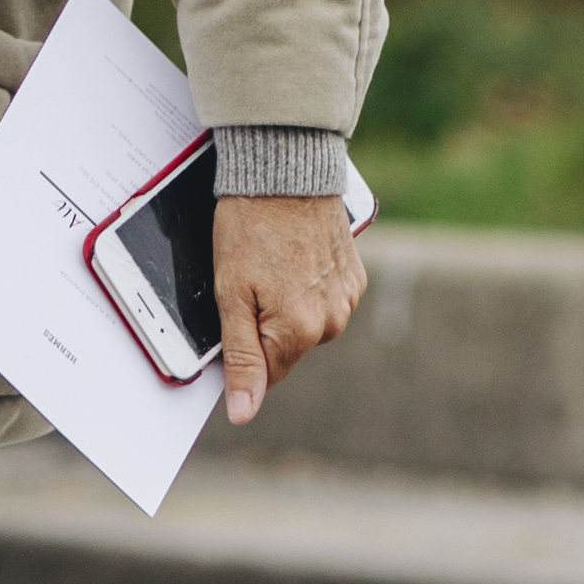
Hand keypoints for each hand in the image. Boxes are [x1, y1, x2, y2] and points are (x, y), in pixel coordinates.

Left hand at [213, 191, 364, 424]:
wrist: (285, 170)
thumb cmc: (250, 226)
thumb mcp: (231, 295)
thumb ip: (241, 358)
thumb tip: (243, 413)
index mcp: (299, 332)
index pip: (264, 374)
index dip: (240, 351)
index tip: (230, 317)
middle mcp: (332, 321)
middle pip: (285, 348)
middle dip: (261, 325)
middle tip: (246, 281)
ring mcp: (346, 298)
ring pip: (304, 324)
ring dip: (284, 305)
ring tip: (270, 263)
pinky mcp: (353, 276)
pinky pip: (323, 298)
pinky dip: (305, 285)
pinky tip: (291, 256)